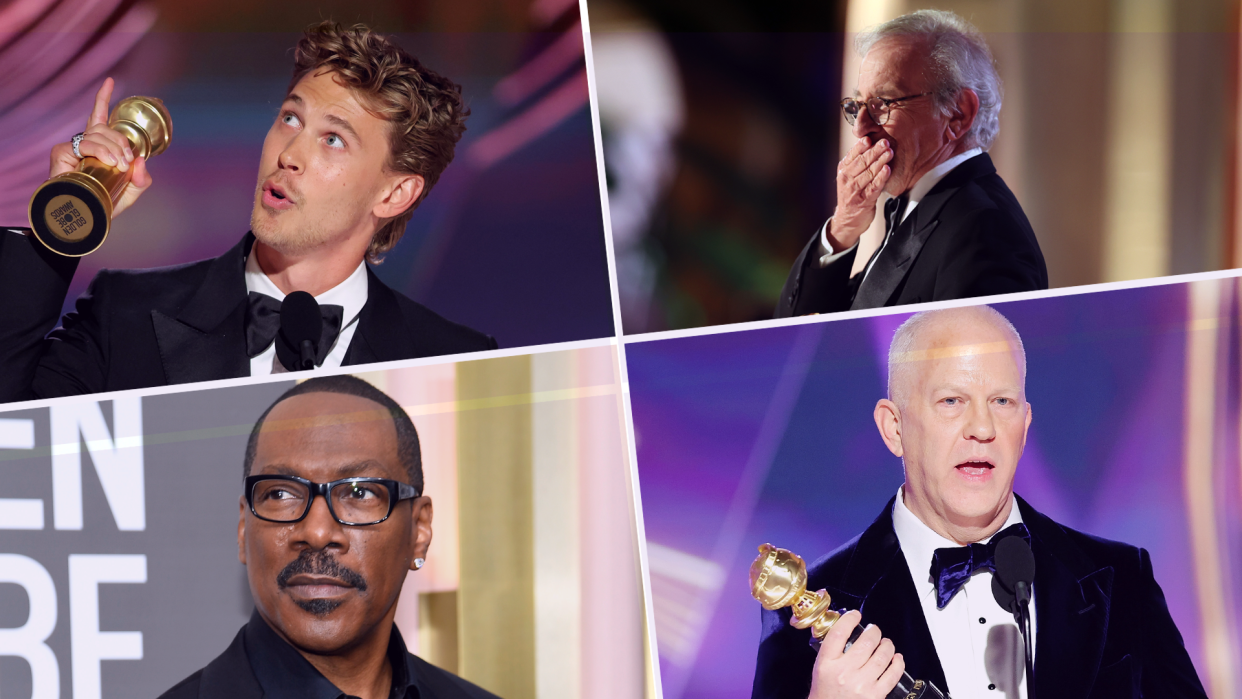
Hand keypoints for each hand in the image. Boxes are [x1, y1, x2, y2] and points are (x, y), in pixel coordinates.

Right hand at [48, 77, 152, 217]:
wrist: (84, 219)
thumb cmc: (104, 205)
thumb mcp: (131, 193)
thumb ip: (142, 179)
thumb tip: (141, 161)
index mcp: (100, 147)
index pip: (100, 118)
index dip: (103, 98)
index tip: (109, 81)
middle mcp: (86, 144)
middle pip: (105, 127)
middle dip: (121, 141)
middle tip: (126, 161)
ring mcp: (73, 147)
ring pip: (96, 133)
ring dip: (113, 147)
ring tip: (118, 165)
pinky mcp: (62, 153)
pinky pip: (84, 143)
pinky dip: (100, 150)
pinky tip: (108, 161)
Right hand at [808, 611, 904, 698]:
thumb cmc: (825, 693)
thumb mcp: (820, 669)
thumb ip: (831, 651)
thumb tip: (848, 631)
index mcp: (827, 664)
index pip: (839, 633)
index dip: (849, 619)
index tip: (855, 615)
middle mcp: (844, 673)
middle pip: (865, 642)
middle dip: (874, 632)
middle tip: (875, 631)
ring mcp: (861, 684)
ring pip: (882, 656)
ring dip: (887, 645)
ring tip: (886, 643)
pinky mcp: (875, 695)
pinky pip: (892, 675)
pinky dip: (898, 663)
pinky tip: (897, 658)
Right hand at [828, 137, 891, 250]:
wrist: (847, 219)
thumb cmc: (852, 194)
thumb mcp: (849, 176)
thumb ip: (857, 161)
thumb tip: (869, 141)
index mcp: (843, 170)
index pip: (852, 155)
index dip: (861, 146)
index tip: (870, 138)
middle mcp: (847, 179)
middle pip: (862, 162)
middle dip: (874, 151)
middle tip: (885, 142)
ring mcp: (855, 190)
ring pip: (868, 173)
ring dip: (880, 162)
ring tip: (890, 152)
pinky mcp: (864, 200)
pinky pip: (874, 187)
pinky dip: (881, 178)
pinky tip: (887, 170)